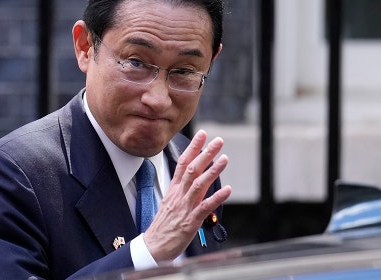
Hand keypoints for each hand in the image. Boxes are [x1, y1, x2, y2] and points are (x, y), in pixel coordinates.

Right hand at [142, 130, 231, 260]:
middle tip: (218, 141)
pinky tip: (227, 189)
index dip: (193, 148)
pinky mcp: (190, 222)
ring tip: (224, 159)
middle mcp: (179, 195)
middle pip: (192, 170)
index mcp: (174, 190)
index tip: (202, 135)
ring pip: (199, 185)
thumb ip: (182, 189)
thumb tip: (194, 177)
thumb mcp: (170, 202)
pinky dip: (216, 197)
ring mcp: (184, 208)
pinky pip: (204, 207)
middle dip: (206, 154)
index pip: (183, 163)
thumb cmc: (163, 226)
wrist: (153, 247)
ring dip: (213, 171)